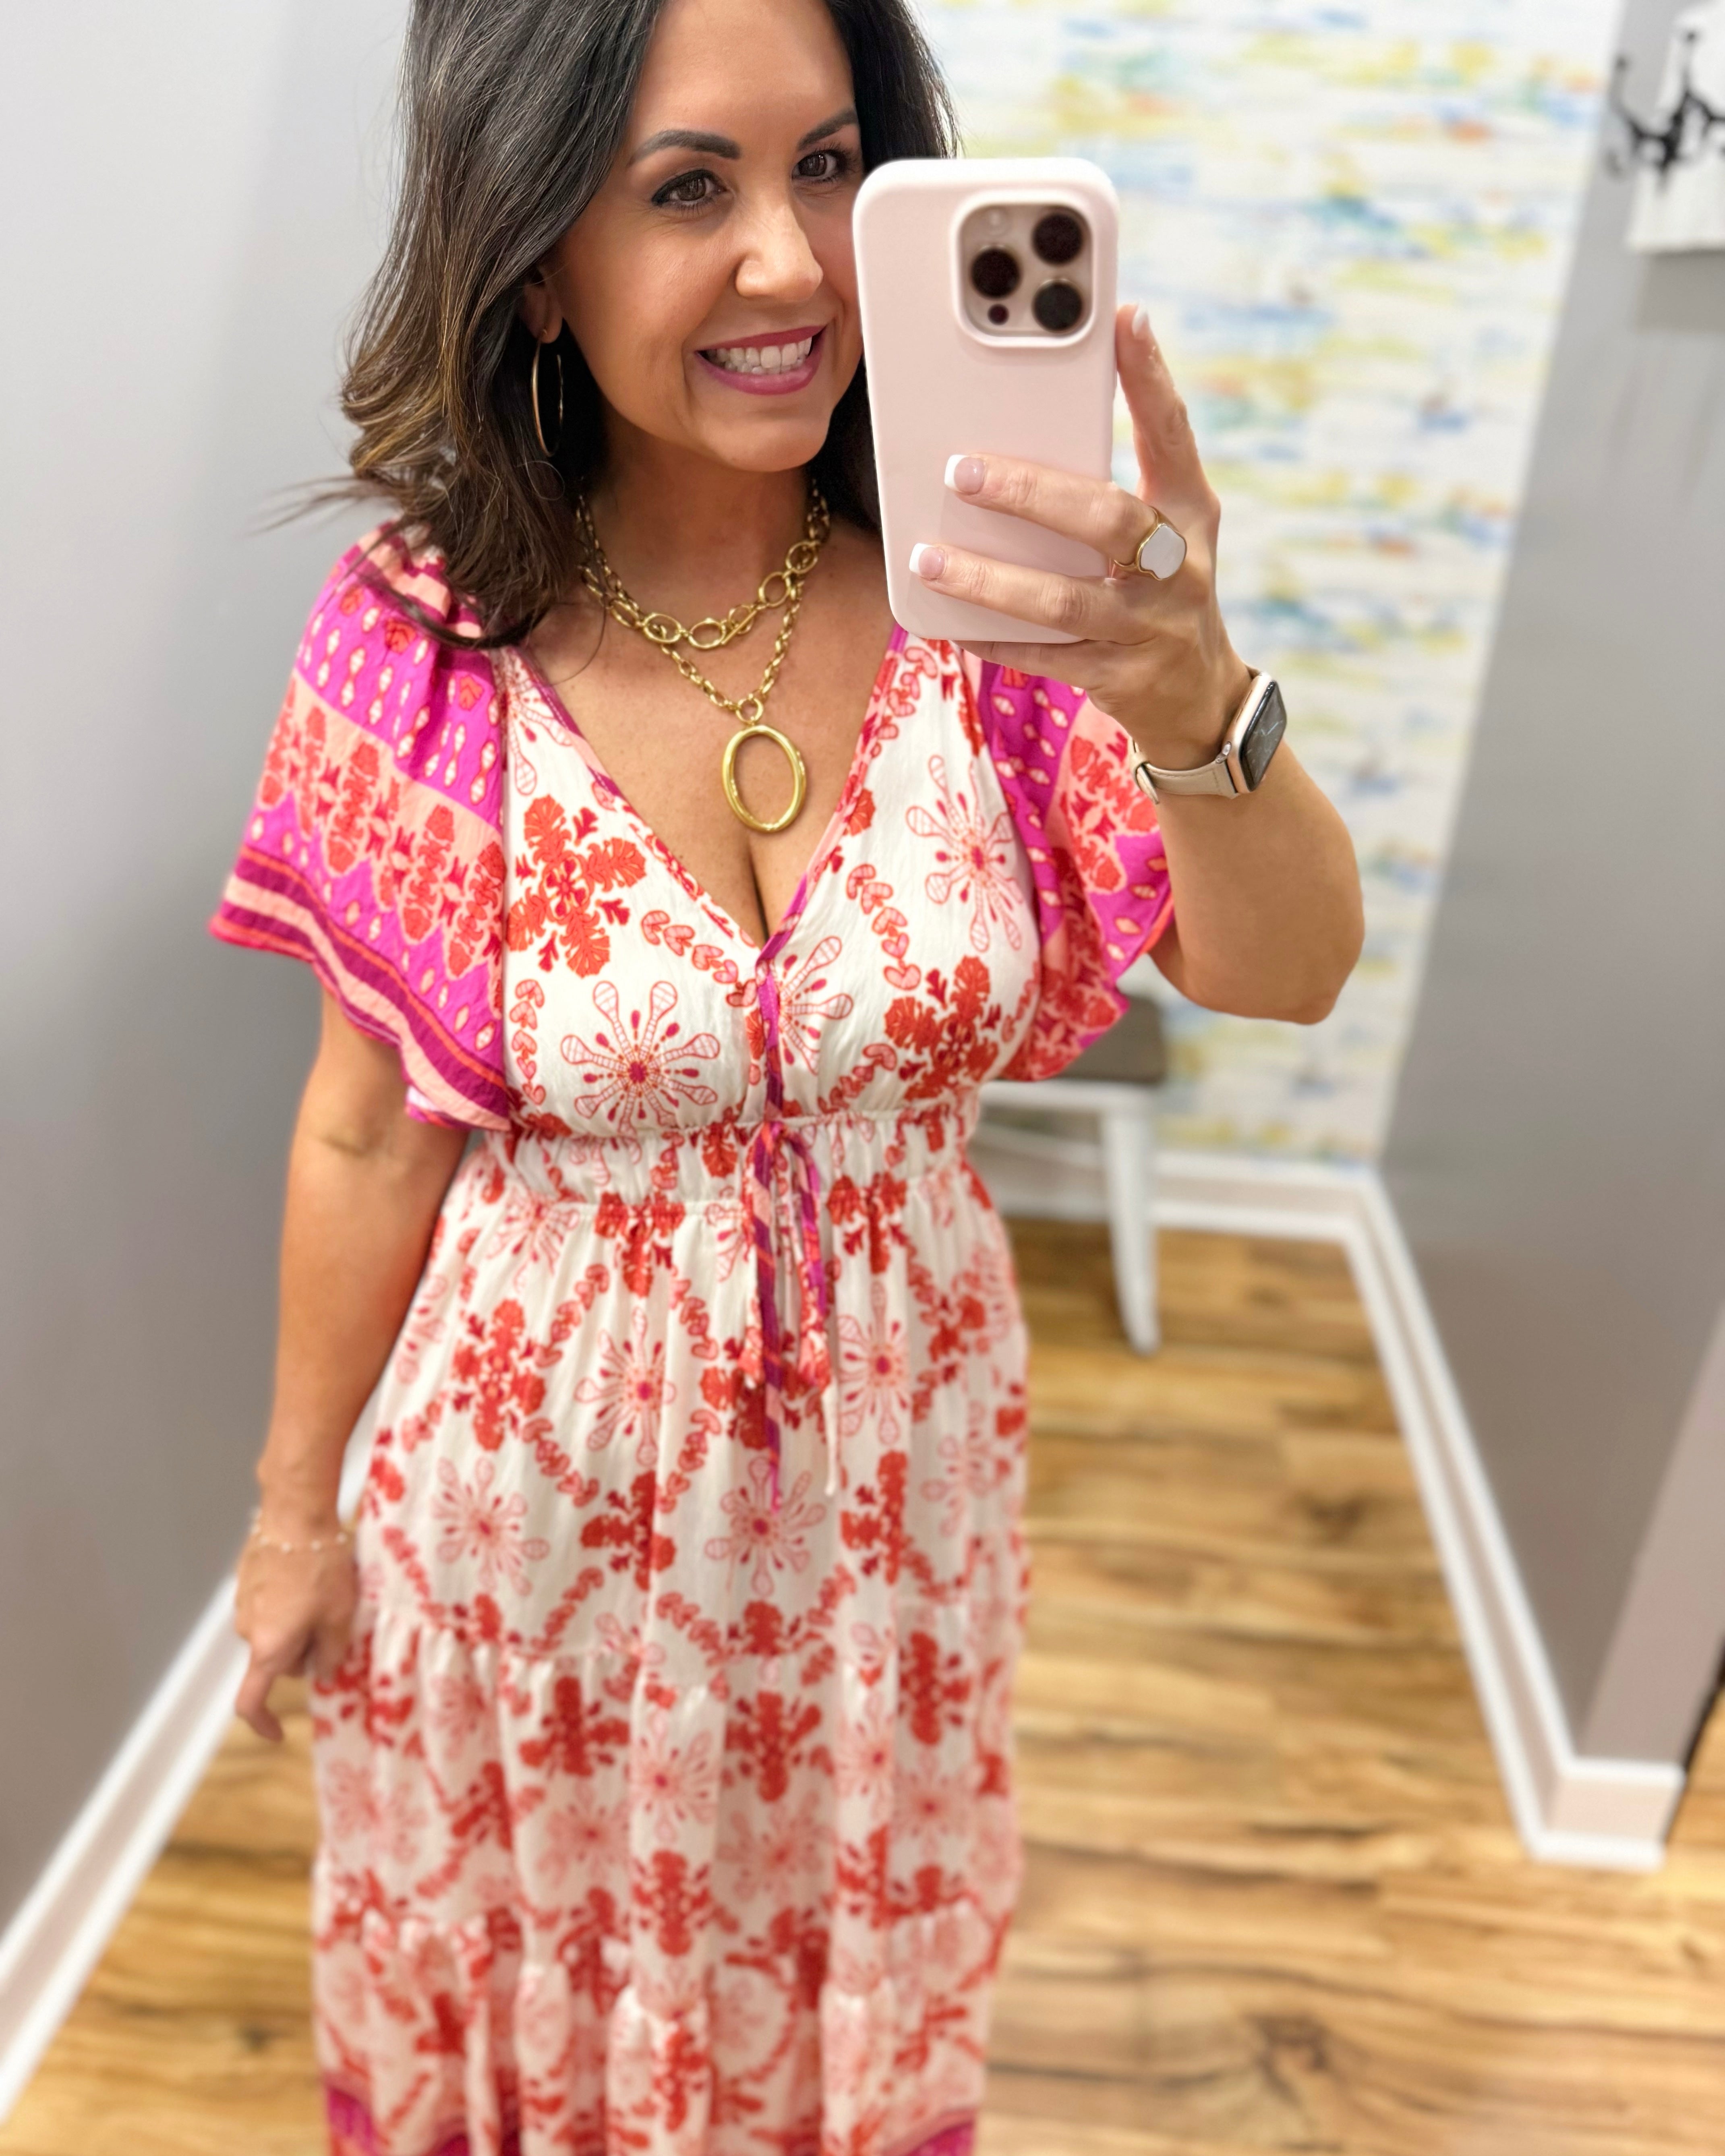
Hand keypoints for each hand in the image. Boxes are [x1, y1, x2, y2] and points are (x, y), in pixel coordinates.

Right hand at [232, 1509, 357, 1742]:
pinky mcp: (245, 1579)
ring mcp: (242, 1603)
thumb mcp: (340, 1615)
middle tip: (333, 1622)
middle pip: (275, 1660)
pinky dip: (287, 1600)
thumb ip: (332, 1652)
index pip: (250, 1702)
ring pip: (274, 1630)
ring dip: (296, 1623)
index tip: (279, 1733)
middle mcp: (247, 1630)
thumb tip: (323, 1673)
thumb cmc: (321, 1566)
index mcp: (267, 1648)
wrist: (295, 1513)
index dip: (263, 1724)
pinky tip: (308, 1573)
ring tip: (324, 1590)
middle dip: (302, 1652)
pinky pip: (269, 1604)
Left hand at [909, 303, 1251, 770]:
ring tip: (929, 559)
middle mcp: (1180, 566)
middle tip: (961, 471)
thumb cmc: (1160, 592)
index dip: (1151, 377)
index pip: (1172, 435)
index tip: (1123, 318)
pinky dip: (995, 640)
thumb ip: (1108, 486)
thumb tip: (1017, 439)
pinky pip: (1046, 657)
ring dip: (990, 579)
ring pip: (1063, 598)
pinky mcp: (1121, 678)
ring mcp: (1151, 626)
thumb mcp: (1161, 532)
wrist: (1200, 697)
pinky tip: (951, 624)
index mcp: (1190, 512)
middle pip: (1107, 518)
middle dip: (1031, 493)